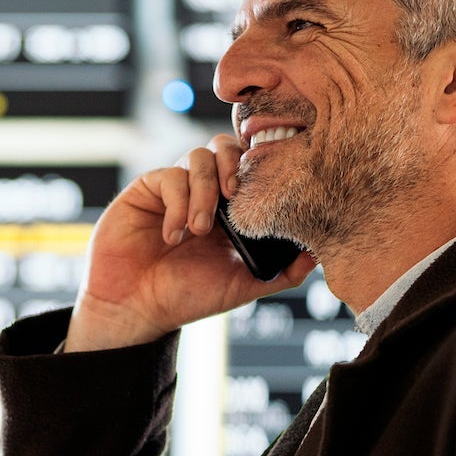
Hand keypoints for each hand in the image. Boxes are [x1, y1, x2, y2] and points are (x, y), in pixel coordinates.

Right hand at [62, 134, 317, 350]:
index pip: (250, 166)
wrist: (136, 309)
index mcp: (231, 209)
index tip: (266, 188)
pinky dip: (177, 204)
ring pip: (197, 157)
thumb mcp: (243, 286)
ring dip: (204, 191)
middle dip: (234, 165)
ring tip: (200, 230)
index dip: (260, 167)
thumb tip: (318, 254)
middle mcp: (204, 192)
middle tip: (235, 197)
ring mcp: (175, 188)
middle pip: (225, 146)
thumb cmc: (186, 297)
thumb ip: (282, 272)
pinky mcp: (147, 189)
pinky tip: (174, 235)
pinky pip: (169, 177)